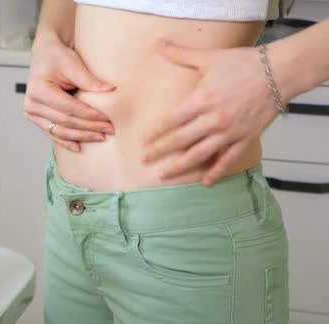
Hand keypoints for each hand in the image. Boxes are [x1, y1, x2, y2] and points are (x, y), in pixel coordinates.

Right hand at [24, 37, 115, 151]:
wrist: (44, 55)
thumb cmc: (56, 56)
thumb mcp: (72, 63)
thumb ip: (89, 80)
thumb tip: (111, 91)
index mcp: (38, 90)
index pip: (68, 108)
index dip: (89, 115)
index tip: (107, 119)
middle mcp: (31, 104)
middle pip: (66, 122)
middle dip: (89, 127)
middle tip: (110, 129)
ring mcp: (32, 114)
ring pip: (60, 131)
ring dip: (81, 136)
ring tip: (100, 137)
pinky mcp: (36, 119)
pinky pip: (53, 133)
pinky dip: (67, 141)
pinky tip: (79, 147)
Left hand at [142, 40, 286, 185]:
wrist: (279, 72)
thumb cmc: (243, 63)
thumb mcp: (209, 57)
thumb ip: (181, 54)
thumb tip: (159, 44)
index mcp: (201, 100)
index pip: (171, 120)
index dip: (155, 132)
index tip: (142, 141)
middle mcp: (213, 119)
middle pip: (180, 140)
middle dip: (160, 152)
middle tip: (143, 161)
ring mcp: (229, 132)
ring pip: (200, 154)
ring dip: (180, 166)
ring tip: (164, 175)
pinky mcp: (246, 138)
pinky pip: (228, 159)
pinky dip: (217, 171)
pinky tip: (206, 181)